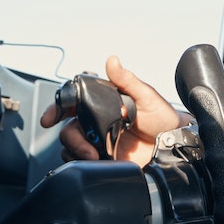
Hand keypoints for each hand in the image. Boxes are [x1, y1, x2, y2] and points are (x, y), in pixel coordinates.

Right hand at [38, 55, 183, 166]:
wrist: (174, 145)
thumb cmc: (163, 117)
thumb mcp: (146, 96)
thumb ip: (127, 80)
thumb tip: (111, 60)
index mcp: (103, 103)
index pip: (72, 101)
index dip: (56, 107)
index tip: (49, 119)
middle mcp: (97, 121)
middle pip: (68, 127)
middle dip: (71, 139)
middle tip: (88, 148)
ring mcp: (98, 140)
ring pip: (71, 145)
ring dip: (76, 151)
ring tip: (95, 157)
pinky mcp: (103, 159)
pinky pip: (81, 162)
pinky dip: (81, 163)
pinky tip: (96, 163)